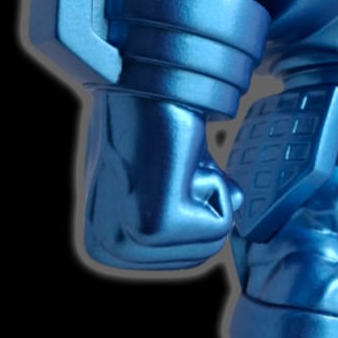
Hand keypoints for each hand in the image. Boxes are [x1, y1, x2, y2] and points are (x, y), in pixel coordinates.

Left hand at [84, 91, 241, 269]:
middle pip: (201, 254)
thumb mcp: (168, 174)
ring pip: (213, 243)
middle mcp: (107, 250)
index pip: (185, 254)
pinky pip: (221, 226)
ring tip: (178, 161)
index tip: (169, 172)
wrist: (150, 82)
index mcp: (104, 247)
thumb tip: (233, 203)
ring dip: (211, 192)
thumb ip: (188, 201)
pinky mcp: (152, 227)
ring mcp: (126, 241)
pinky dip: (216, 185)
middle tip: (177, 164)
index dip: (195, 206)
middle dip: (205, 202)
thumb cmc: (158, 121)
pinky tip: (182, 159)